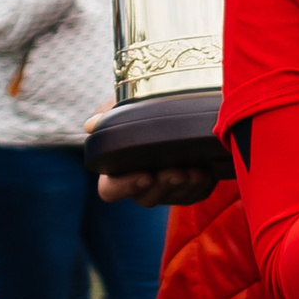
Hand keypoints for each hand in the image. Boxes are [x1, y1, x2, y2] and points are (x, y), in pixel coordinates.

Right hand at [85, 110, 221, 206]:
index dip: (125, 187)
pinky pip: (193, 195)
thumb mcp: (126, 103)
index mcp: (117, 168)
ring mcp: (164, 189)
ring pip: (171, 198)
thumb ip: (108, 113)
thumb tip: (92, 125)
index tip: (145, 174)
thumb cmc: (143, 103)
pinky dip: (200, 186)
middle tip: (178, 171)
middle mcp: (140, 183)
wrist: (177, 100)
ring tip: (196, 171)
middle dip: (163, 185)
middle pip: (146, 197)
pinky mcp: (188, 188)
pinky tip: (206, 172)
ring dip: (184, 186)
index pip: (111, 190)